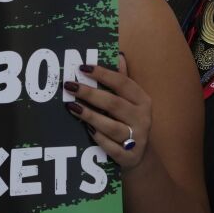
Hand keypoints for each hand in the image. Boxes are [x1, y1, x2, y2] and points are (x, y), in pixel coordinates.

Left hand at [65, 54, 150, 171]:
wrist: (141, 155)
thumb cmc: (130, 121)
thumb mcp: (131, 101)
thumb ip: (123, 80)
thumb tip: (117, 55)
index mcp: (143, 101)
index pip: (123, 83)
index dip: (103, 74)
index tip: (82, 68)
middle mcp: (142, 119)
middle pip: (114, 104)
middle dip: (90, 94)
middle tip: (70, 86)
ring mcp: (136, 139)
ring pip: (110, 126)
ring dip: (90, 116)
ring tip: (72, 107)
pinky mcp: (128, 157)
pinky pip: (110, 146)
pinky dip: (98, 138)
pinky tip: (86, 129)